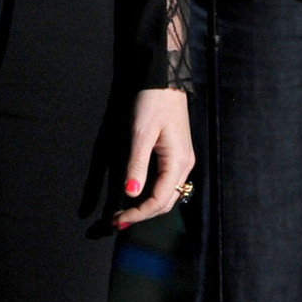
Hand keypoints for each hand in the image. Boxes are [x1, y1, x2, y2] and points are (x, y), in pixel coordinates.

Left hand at [114, 88, 195, 229]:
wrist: (165, 79)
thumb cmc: (153, 102)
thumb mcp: (141, 133)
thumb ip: (137, 165)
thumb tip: (131, 194)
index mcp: (178, 163)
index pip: (159, 201)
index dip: (138, 214)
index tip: (118, 221)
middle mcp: (185, 166)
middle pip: (165, 203)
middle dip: (142, 215)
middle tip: (116, 222)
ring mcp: (182, 161)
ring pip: (167, 195)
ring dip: (146, 207)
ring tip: (124, 212)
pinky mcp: (176, 155)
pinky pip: (166, 184)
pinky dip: (151, 195)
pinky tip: (137, 196)